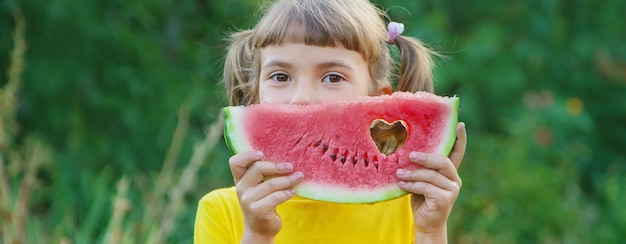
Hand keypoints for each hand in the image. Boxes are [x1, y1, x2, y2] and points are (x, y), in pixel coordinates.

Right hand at [229, 151, 303, 242]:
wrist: (260, 229)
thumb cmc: (263, 203)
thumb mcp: (258, 187)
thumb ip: (263, 174)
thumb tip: (285, 158)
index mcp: (240, 179)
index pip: (235, 162)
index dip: (247, 155)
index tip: (262, 153)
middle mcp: (241, 188)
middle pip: (257, 168)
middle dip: (277, 166)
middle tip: (291, 166)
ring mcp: (248, 200)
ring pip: (271, 183)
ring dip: (288, 179)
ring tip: (299, 177)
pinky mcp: (258, 210)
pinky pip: (276, 197)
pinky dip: (287, 193)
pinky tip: (293, 192)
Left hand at [396, 122, 466, 240]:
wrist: (426, 223)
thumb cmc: (421, 198)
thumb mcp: (420, 180)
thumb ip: (420, 168)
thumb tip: (406, 151)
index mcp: (449, 172)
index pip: (457, 152)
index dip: (459, 138)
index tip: (460, 124)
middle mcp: (454, 179)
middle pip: (443, 161)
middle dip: (425, 157)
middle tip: (410, 156)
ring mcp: (452, 190)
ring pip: (432, 175)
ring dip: (413, 174)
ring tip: (399, 174)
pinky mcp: (445, 199)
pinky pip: (427, 188)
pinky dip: (412, 186)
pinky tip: (402, 185)